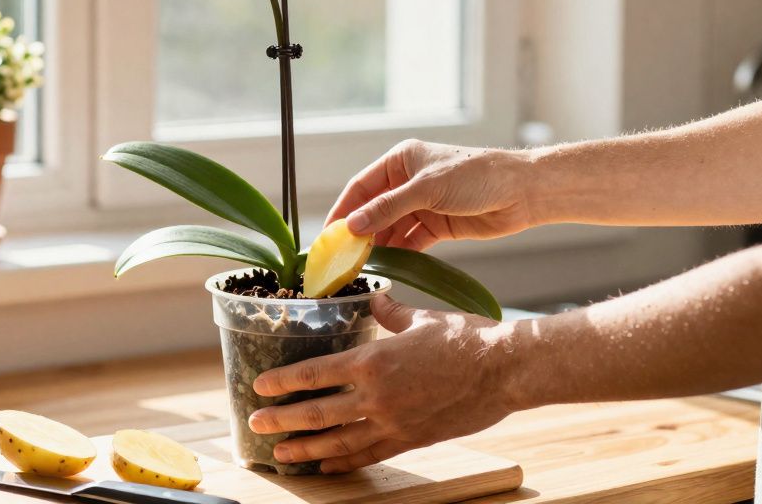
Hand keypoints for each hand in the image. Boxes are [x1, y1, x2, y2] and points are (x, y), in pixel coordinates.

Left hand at [247, 294, 512, 472]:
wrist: (505, 370)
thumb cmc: (467, 338)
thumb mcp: (422, 317)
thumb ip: (391, 311)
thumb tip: (374, 296)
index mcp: (374, 360)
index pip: (316, 373)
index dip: (284, 381)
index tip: (260, 386)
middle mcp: (377, 395)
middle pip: (319, 412)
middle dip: (283, 419)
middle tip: (256, 423)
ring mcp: (393, 422)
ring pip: (339, 440)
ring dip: (306, 447)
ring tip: (280, 453)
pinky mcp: (411, 439)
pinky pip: (370, 454)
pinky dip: (345, 461)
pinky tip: (326, 466)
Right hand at [327, 139, 536, 249]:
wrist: (521, 192)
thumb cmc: (476, 176)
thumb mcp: (426, 189)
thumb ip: (388, 208)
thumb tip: (353, 226)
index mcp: (401, 161)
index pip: (362, 187)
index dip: (343, 210)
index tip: (328, 234)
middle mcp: (408, 182)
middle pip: (374, 210)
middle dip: (359, 232)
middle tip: (342, 257)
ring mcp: (423, 205)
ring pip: (391, 228)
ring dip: (378, 246)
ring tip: (362, 267)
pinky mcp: (437, 226)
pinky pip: (410, 241)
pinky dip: (399, 254)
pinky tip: (388, 267)